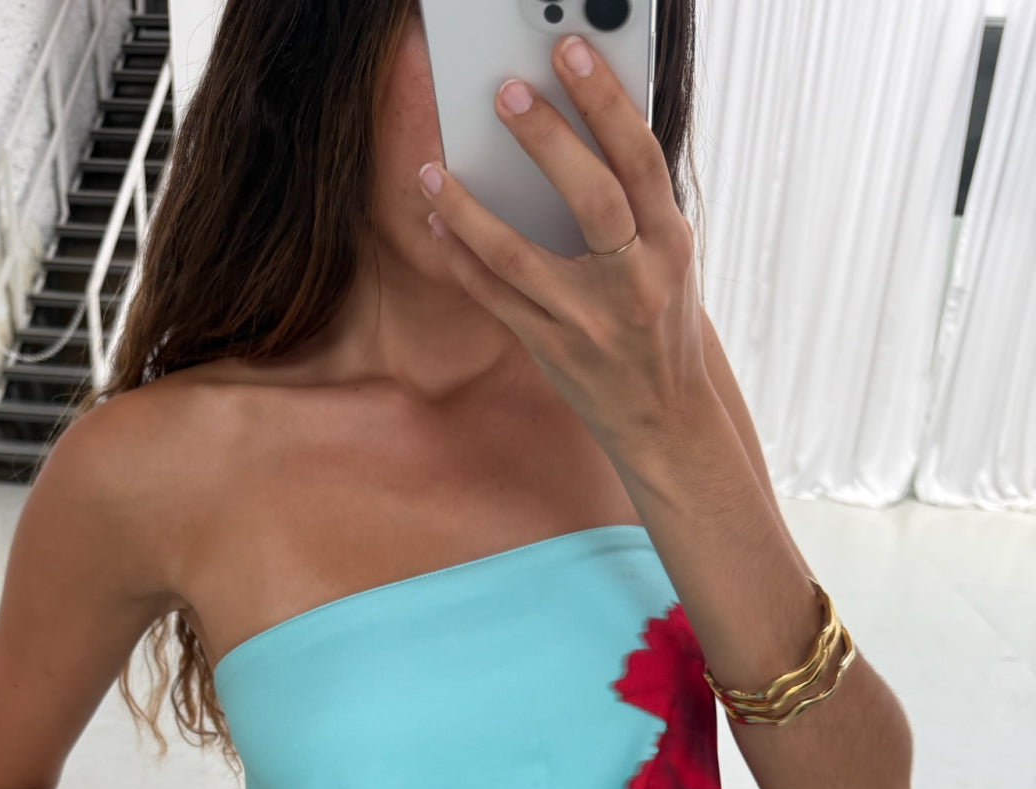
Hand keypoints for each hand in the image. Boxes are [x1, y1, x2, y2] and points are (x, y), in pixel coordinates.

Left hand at [419, 32, 712, 461]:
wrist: (664, 421)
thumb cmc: (663, 327)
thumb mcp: (671, 262)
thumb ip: (636, 207)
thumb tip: (582, 129)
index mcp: (671, 246)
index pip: (641, 161)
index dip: (606, 102)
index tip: (571, 50)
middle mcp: (635, 283)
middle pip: (592, 197)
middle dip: (547, 138)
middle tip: (503, 90)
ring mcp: (589, 321)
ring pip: (520, 255)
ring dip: (470, 208)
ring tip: (433, 170)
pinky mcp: (552, 351)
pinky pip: (496, 298)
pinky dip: (462, 258)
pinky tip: (438, 223)